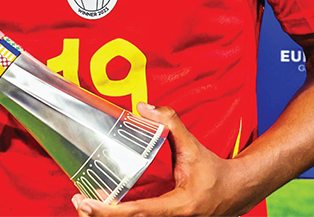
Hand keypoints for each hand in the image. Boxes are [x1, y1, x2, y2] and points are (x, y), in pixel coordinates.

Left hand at [72, 103, 243, 216]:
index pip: (137, 212)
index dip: (109, 210)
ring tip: (84, 203)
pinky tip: (103, 205)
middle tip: (78, 200)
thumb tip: (143, 106)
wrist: (236, 192)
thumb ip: (170, 123)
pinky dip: (119, 216)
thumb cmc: (214, 171)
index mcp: (178, 207)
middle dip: (100, 216)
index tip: (87, 203)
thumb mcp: (193, 146)